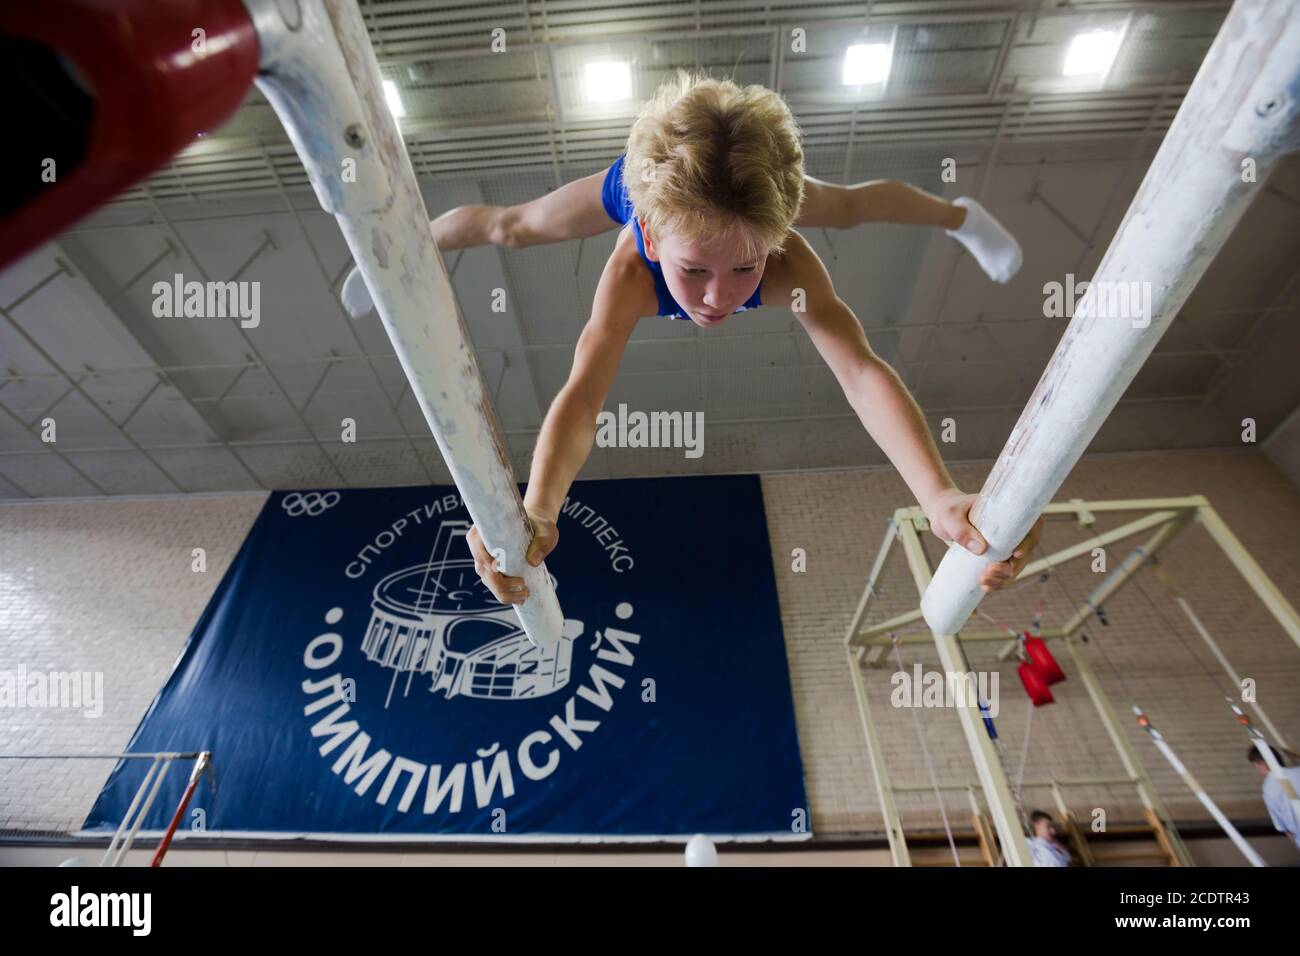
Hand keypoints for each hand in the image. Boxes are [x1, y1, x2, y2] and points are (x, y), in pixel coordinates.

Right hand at [465, 506, 558, 604]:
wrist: (538, 528)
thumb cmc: (540, 526)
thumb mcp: (546, 532)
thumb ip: (542, 543)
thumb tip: (533, 562)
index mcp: (487, 529)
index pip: (477, 546)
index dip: (485, 560)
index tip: (500, 570)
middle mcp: (481, 545)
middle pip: (483, 569)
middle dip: (500, 584)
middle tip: (524, 585)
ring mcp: (486, 559)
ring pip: (488, 581)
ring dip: (504, 593)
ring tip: (526, 594)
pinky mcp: (493, 570)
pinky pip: (494, 586)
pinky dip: (505, 595)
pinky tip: (520, 598)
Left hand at [922, 488, 1042, 593]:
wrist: (942, 516)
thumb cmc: (948, 510)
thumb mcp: (950, 517)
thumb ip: (962, 531)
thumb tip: (982, 549)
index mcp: (1009, 512)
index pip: (1031, 526)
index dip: (1029, 542)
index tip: (1015, 554)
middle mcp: (1013, 528)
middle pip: (1025, 551)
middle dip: (1011, 567)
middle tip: (989, 572)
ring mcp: (1007, 543)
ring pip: (1015, 565)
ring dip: (1003, 578)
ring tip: (983, 582)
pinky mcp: (998, 555)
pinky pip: (1004, 571)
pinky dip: (998, 581)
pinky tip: (985, 587)